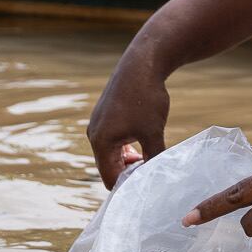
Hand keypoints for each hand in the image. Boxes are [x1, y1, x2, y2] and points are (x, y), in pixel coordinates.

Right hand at [87, 44, 173, 187]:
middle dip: (128, 173)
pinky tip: (143, 145)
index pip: (110, 177)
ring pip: (111, 153)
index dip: (128, 187)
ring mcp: (98, 123)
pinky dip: (125, 147)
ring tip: (149, 160)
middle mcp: (94, 134)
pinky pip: (112, 140)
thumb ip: (153, 159)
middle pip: (108, 167)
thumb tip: (157, 178)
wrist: (142, 64)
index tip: (147, 188)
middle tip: (151, 176)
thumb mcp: (153, 133)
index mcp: (101, 142)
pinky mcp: (105, 115)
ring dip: (128, 160)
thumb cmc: (145, 98)